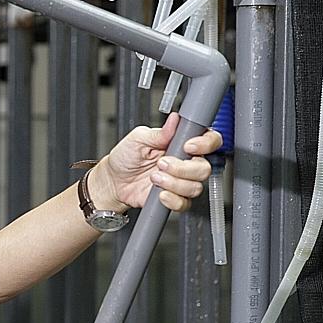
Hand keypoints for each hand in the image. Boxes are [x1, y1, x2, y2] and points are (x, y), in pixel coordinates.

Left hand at [91, 113, 220, 213]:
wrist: (113, 181)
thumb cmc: (125, 157)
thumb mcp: (138, 138)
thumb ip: (160, 132)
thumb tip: (175, 119)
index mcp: (182, 143)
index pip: (209, 140)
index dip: (205, 144)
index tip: (188, 146)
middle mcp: (186, 162)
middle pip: (204, 167)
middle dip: (183, 168)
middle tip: (161, 164)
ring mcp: (182, 181)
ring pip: (195, 187)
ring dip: (173, 183)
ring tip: (154, 177)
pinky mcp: (175, 198)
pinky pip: (185, 203)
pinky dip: (172, 199)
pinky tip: (159, 193)